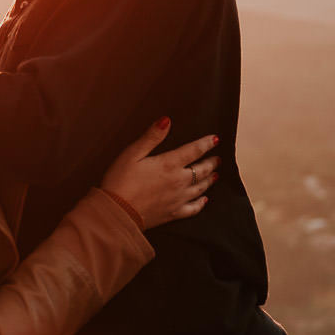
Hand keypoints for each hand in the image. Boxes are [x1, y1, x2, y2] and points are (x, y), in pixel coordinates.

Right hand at [100, 119, 219, 228]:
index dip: (207, 143)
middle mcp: (179, 181)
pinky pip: (194, 208)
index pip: (195, 150)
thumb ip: (151, 137)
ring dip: (209, 179)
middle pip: (202, 170)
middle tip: (218, 158)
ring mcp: (178, 199)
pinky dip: (201, 203)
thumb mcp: (132, 153)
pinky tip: (204, 200)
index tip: (216, 139)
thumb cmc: (120, 180)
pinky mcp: (173, 213)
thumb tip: (166, 120)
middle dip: (211, 162)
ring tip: (215, 174)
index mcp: (169, 164)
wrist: (117, 212)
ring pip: (201, 188)